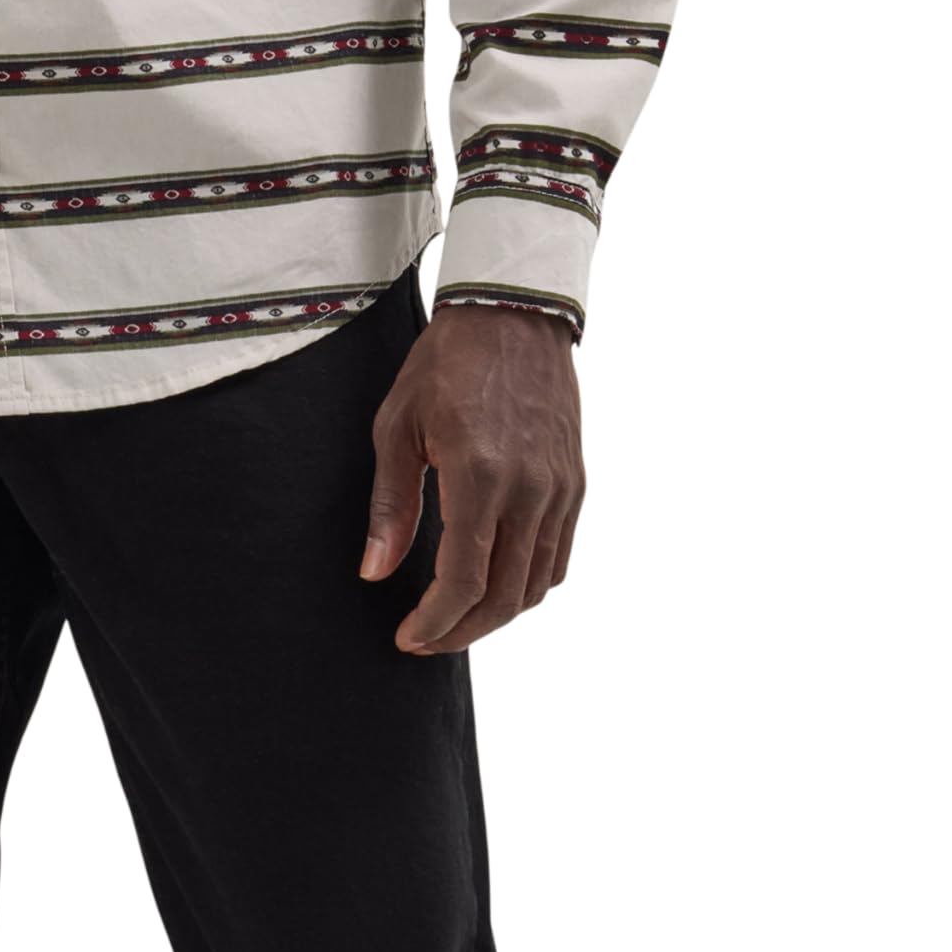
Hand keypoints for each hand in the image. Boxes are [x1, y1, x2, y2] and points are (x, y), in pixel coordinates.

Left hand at [361, 305, 585, 656]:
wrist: (514, 311)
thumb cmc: (446, 363)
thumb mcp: (398, 427)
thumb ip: (390, 506)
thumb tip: (376, 572)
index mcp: (480, 476)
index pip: (463, 583)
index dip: (434, 623)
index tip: (408, 638)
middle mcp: (529, 489)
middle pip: (504, 598)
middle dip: (462, 632)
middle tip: (427, 641)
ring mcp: (559, 488)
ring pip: (536, 586)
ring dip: (496, 616)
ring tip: (457, 621)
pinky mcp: (574, 483)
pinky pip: (557, 558)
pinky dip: (528, 587)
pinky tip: (496, 587)